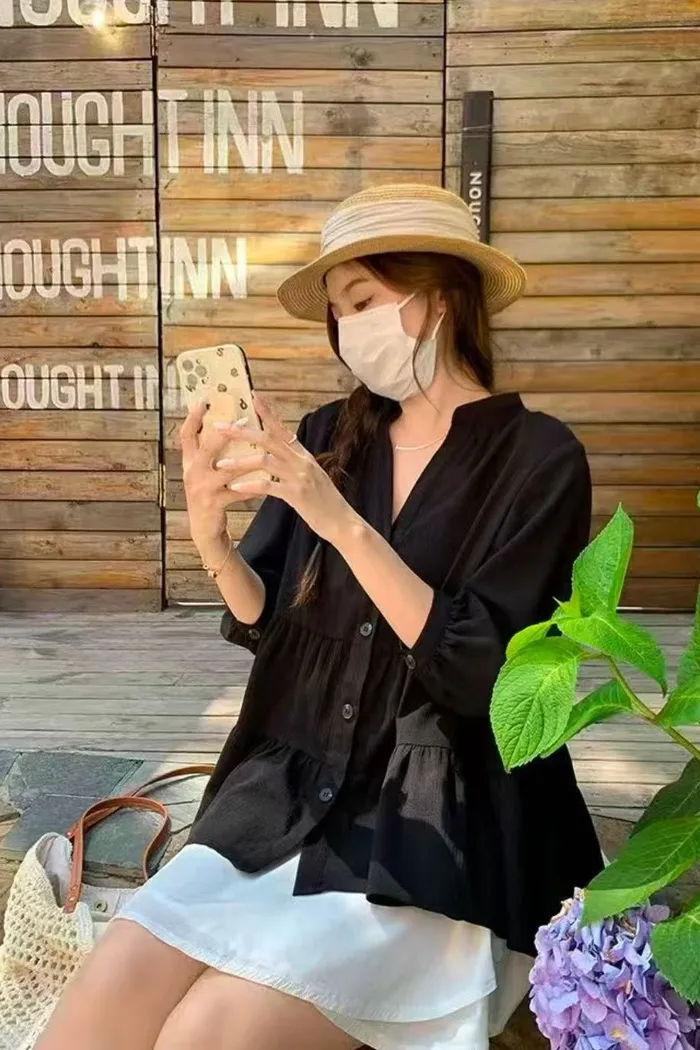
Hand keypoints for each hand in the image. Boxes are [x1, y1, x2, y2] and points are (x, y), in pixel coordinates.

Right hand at [179, 398, 271, 555]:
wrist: (204, 529)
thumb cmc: (211, 495)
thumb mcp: (206, 473)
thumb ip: (212, 453)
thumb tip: (229, 426)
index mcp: (190, 461)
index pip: (187, 434)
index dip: (193, 417)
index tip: (203, 399)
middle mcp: (192, 471)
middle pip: (207, 445)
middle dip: (227, 432)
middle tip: (244, 420)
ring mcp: (202, 487)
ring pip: (228, 468)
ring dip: (247, 458)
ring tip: (263, 450)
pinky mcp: (214, 503)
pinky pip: (238, 491)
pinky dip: (253, 486)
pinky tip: (267, 482)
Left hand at [214, 395, 357, 545]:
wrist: (344, 522)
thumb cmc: (325, 502)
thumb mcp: (312, 477)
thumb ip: (295, 464)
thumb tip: (279, 456)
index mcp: (304, 455)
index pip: (282, 429)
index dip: (267, 413)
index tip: (252, 397)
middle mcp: (302, 461)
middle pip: (268, 439)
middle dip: (241, 432)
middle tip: (219, 427)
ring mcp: (300, 476)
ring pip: (264, 461)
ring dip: (240, 462)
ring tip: (220, 464)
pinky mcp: (297, 494)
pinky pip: (269, 486)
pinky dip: (250, 486)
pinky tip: (235, 488)